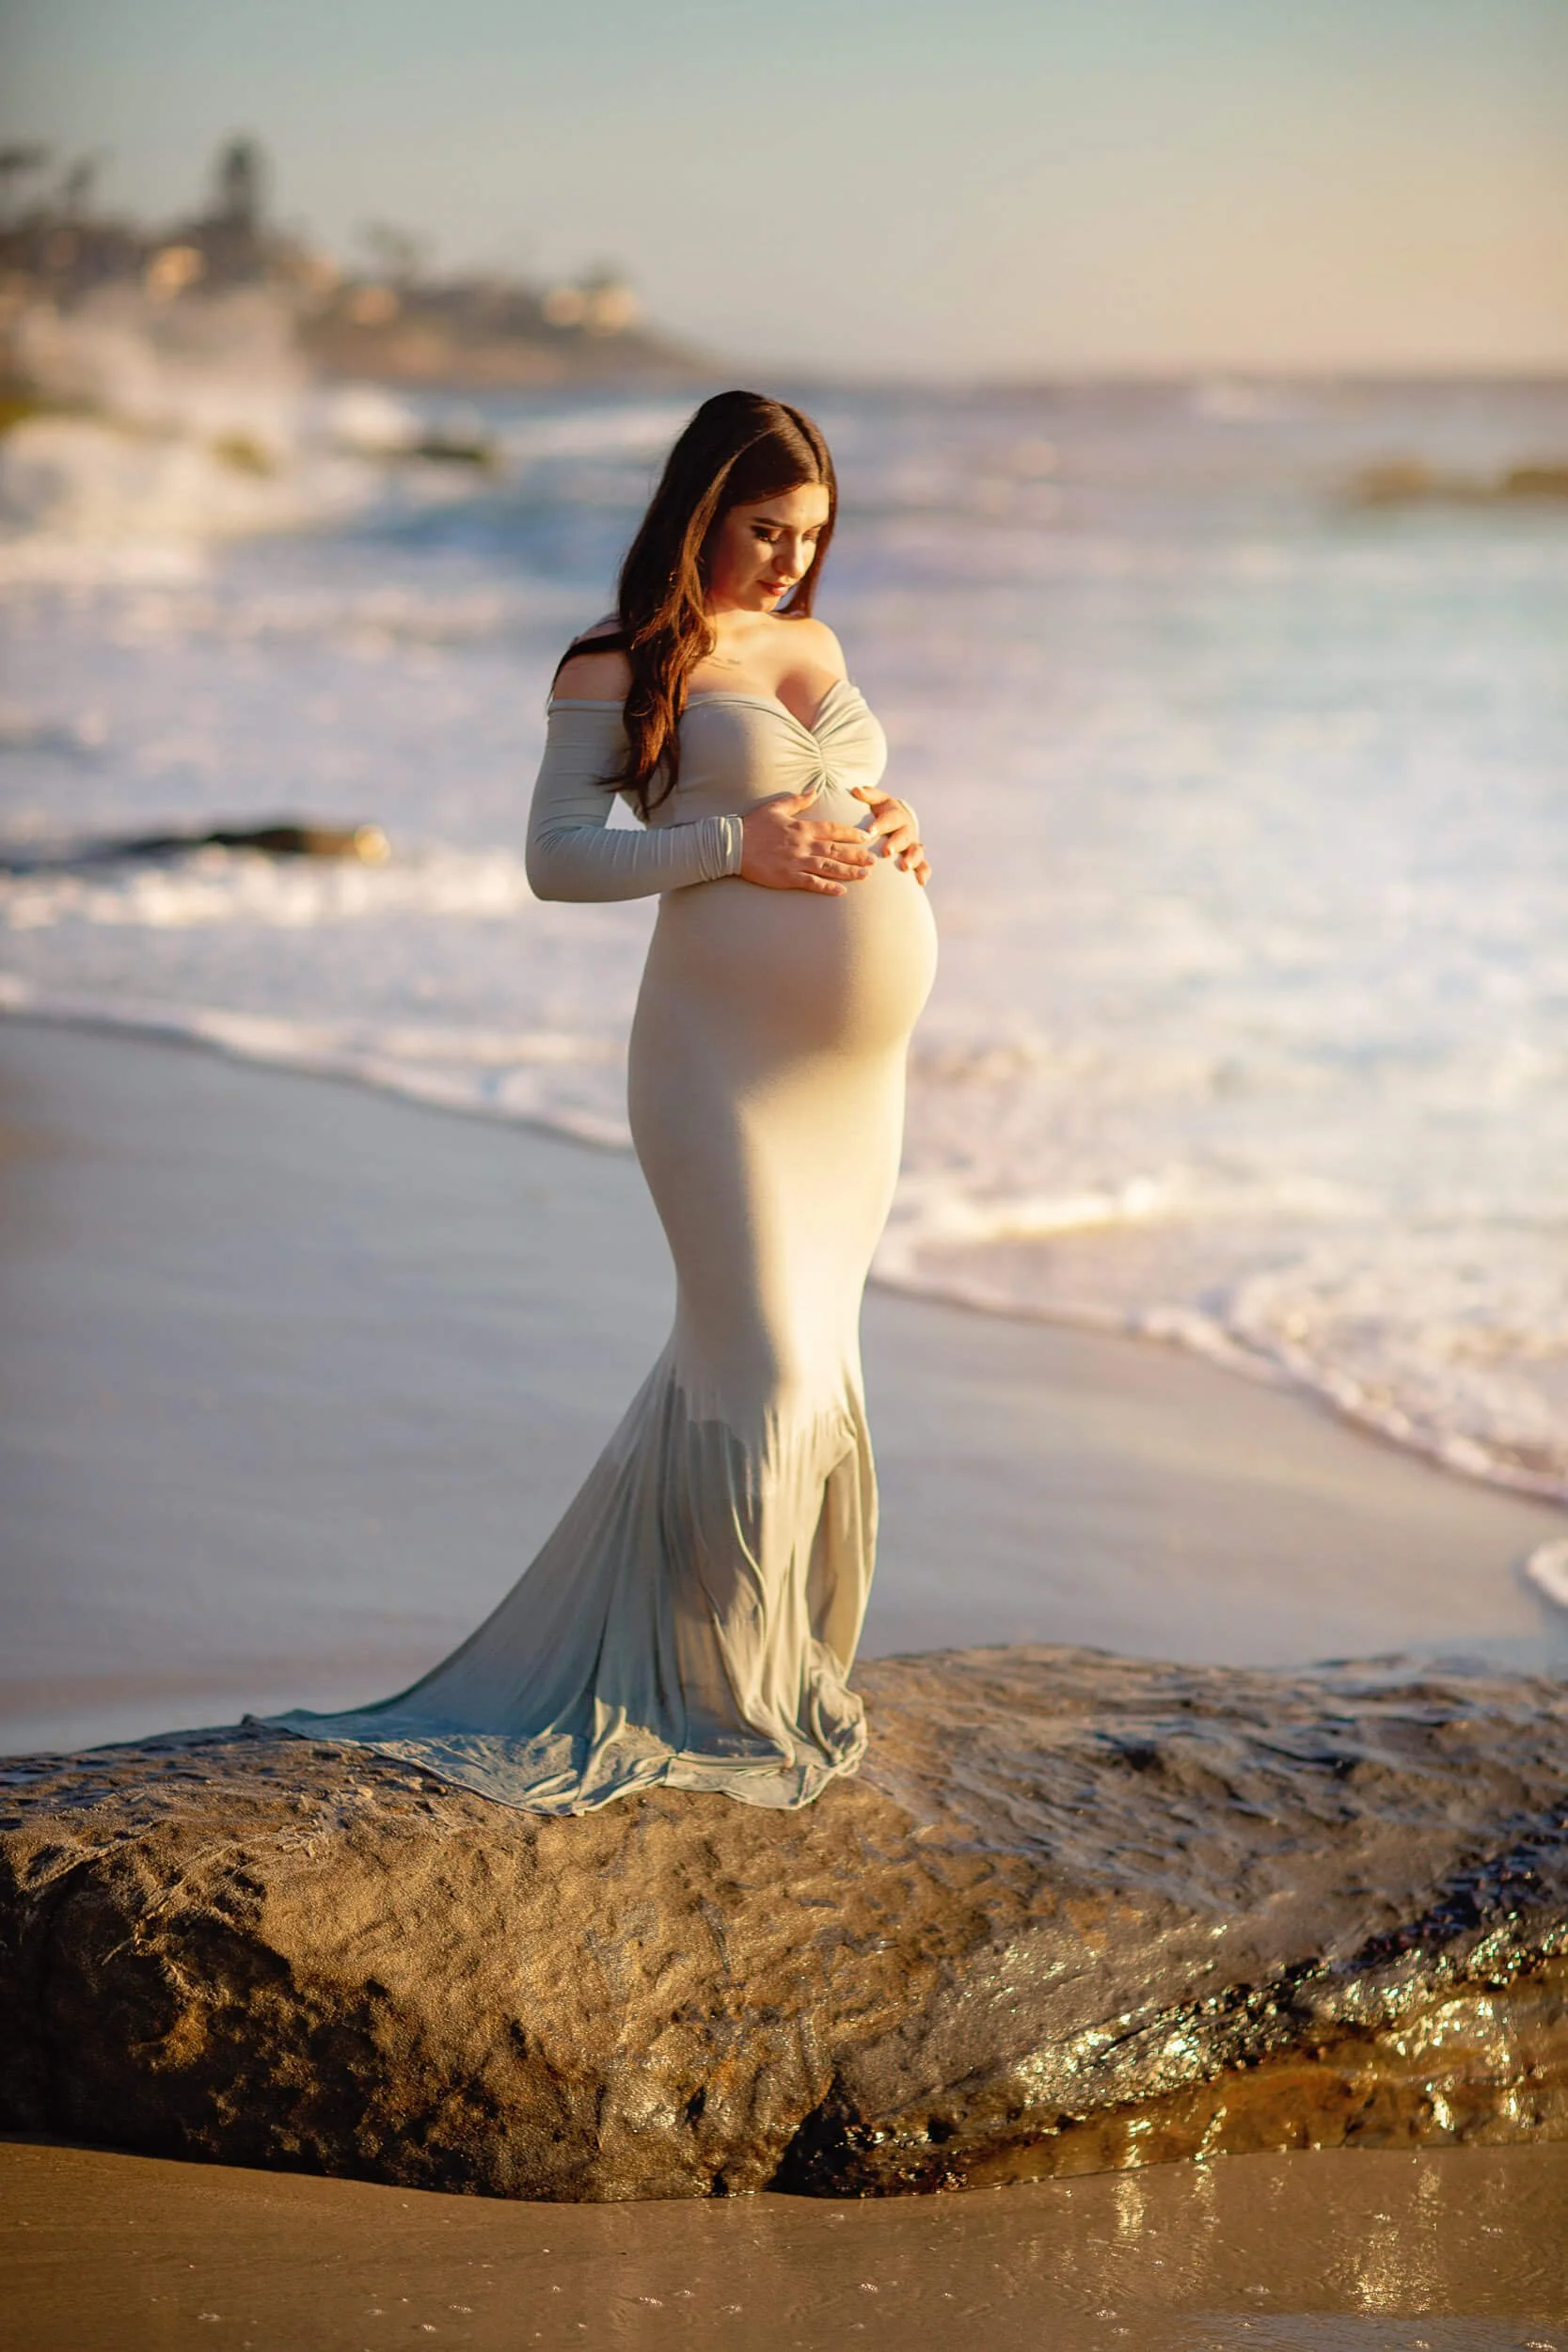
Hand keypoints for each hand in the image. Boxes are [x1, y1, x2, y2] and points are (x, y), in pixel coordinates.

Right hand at [738, 790, 879, 895]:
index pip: (833, 830)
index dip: (851, 834)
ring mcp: (796, 862)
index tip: (866, 837)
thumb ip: (798, 800)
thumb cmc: (753, 825)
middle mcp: (803, 845)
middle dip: (857, 855)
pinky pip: (812, 883)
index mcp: (802, 827)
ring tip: (865, 875)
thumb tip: (814, 790)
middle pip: (836, 850)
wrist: (733, 845)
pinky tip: (841, 892)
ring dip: (848, 872)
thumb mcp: (776, 807)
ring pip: (828, 867)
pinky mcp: (788, 877)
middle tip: (873, 860)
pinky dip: (827, 887)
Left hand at [853, 787, 930, 886]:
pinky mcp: (917, 858)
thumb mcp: (876, 800)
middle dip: (896, 843)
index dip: (881, 824)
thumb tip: (857, 789)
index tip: (870, 831)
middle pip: (904, 835)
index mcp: (896, 814)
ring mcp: (913, 844)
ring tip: (905, 867)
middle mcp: (907, 829)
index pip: (890, 817)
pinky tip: (920, 883)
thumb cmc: (880, 811)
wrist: (896, 822)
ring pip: (917, 851)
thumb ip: (867, 795)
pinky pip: (924, 866)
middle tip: (887, 851)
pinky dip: (923, 873)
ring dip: (912, 859)